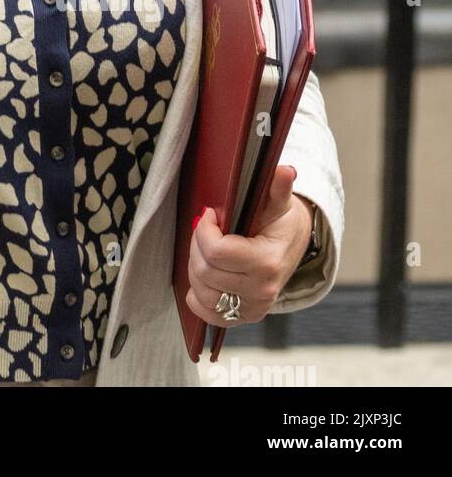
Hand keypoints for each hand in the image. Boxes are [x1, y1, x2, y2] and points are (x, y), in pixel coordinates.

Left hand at [185, 165, 315, 327]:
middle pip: (204, 271)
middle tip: (205, 231)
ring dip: (196, 267)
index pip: (216, 252)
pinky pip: (208, 314)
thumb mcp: (279, 203)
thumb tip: (285, 171)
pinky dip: (198, 296)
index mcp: (267, 262)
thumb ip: (278, 187)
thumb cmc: (280, 223)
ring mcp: (253, 307)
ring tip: (206, 250)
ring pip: (202, 291)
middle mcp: (261, 291)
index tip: (210, 215)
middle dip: (197, 245)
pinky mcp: (244, 317)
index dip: (204, 230)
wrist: (292, 249)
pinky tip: (204, 277)